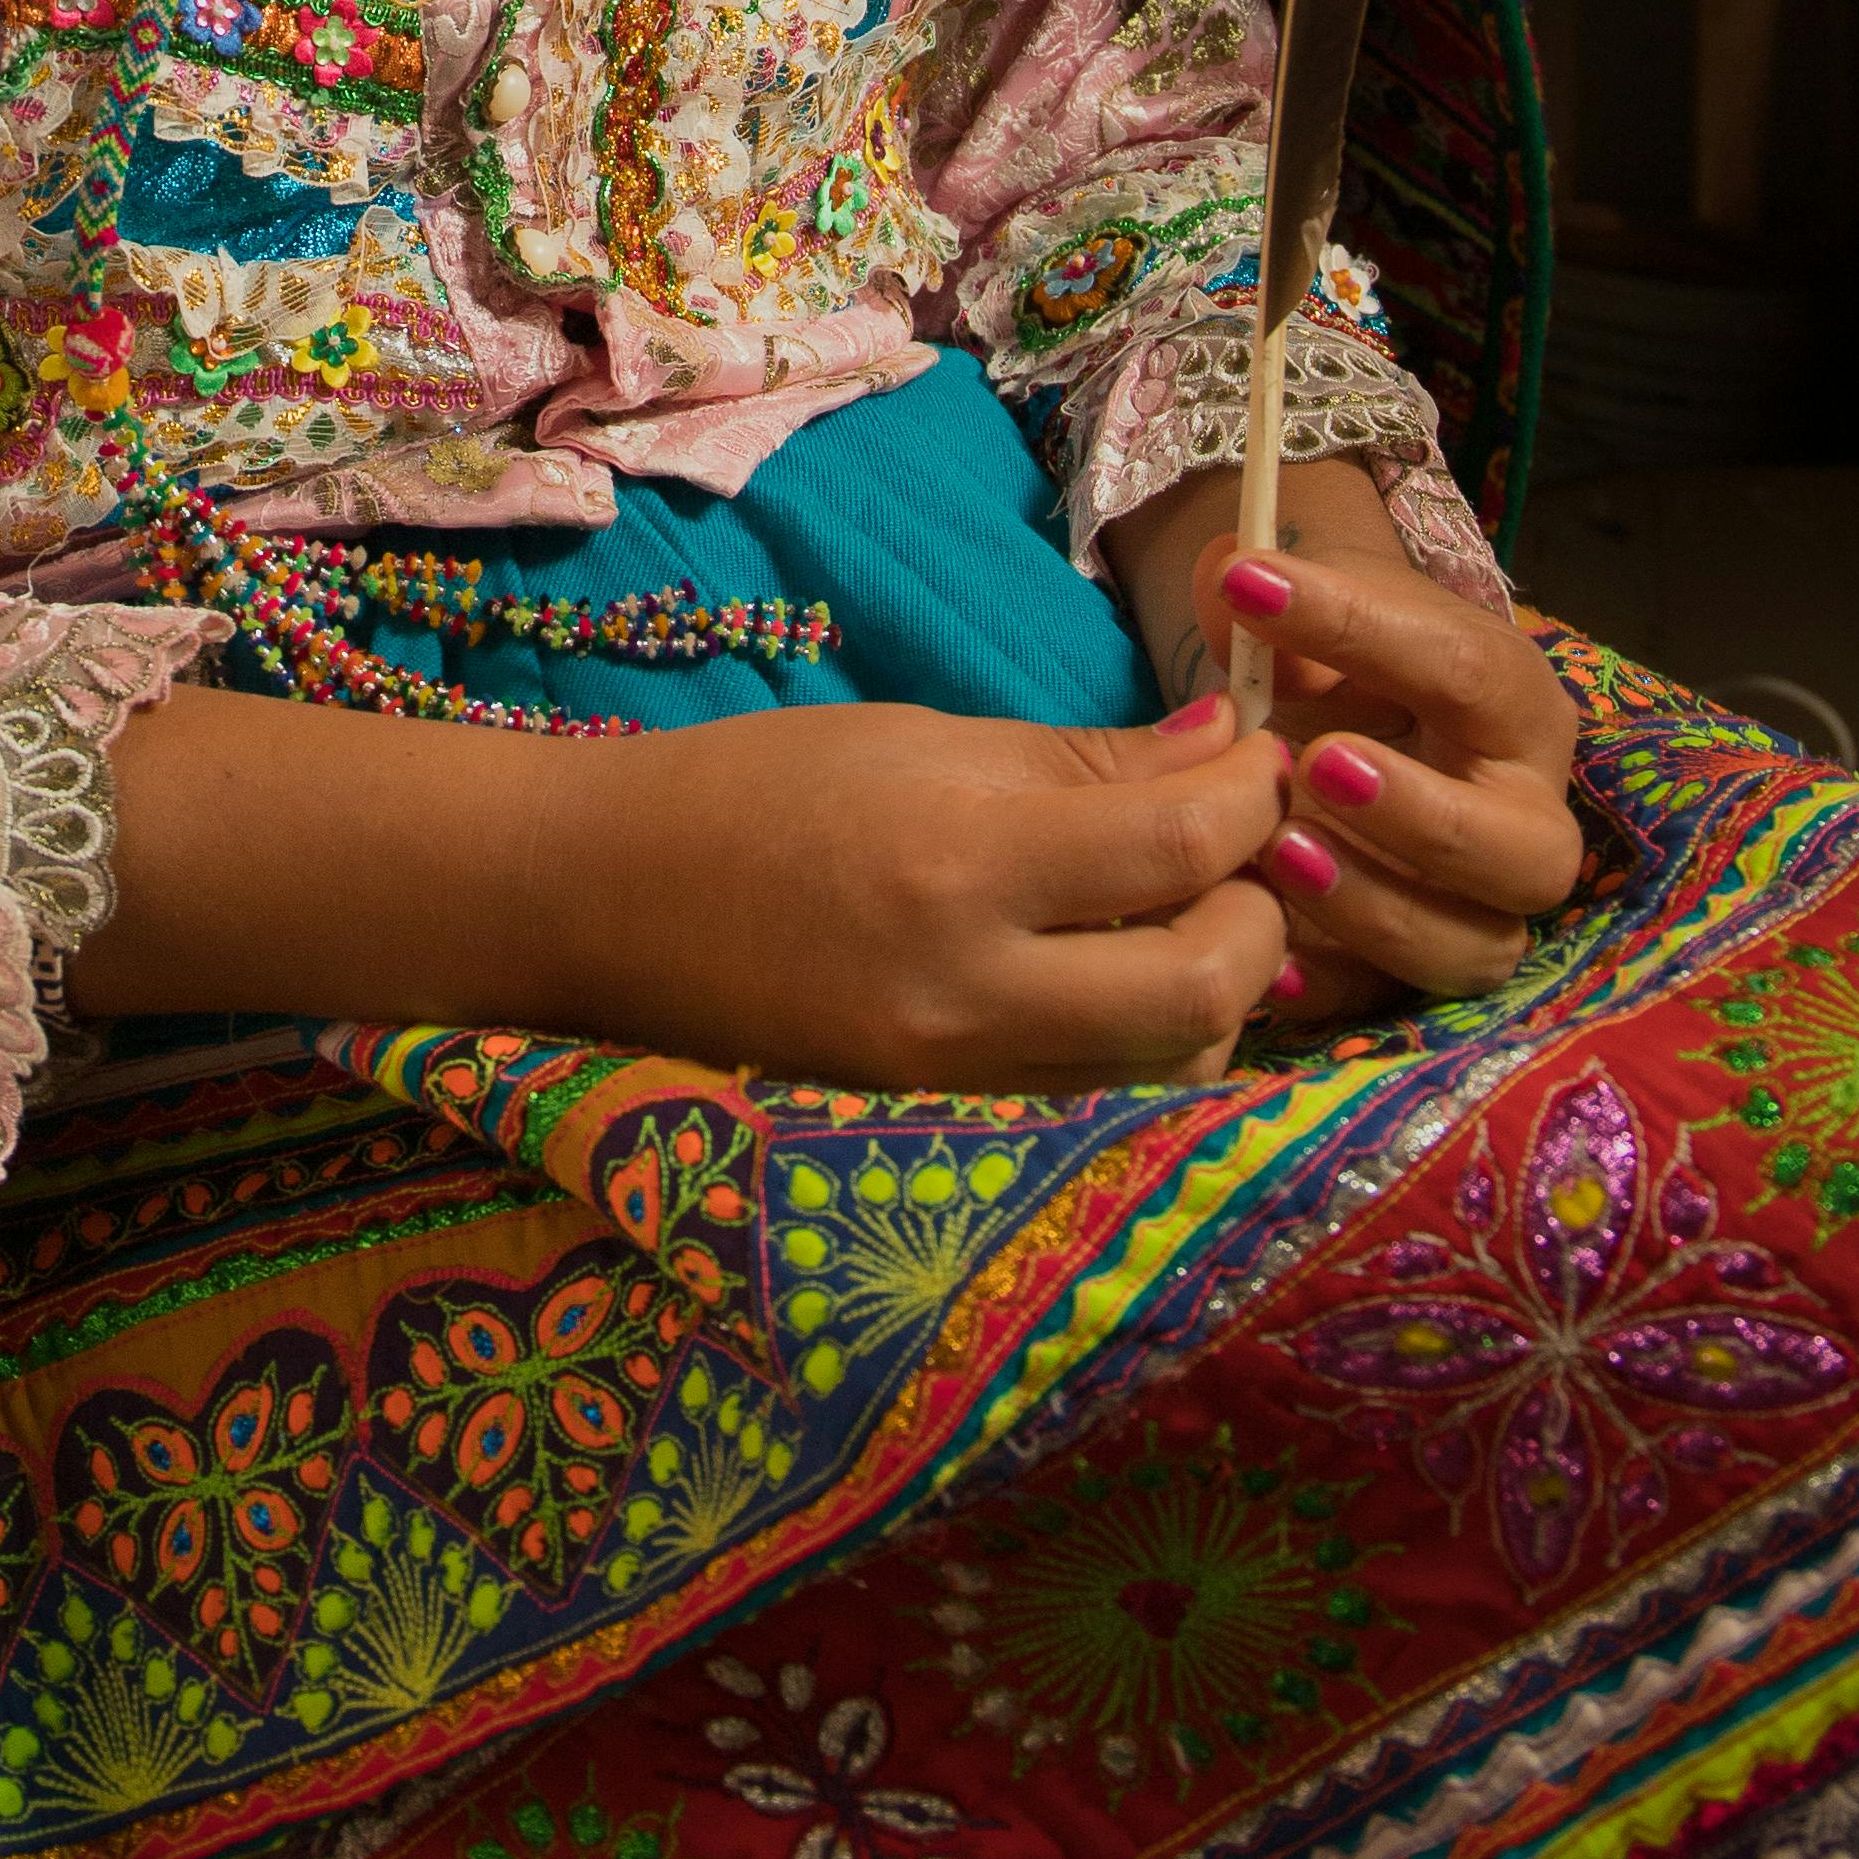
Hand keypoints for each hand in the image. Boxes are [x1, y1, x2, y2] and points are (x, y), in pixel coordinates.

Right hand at [79, 678, 1301, 1093]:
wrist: (600, 904)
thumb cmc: (755, 791)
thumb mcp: (922, 738)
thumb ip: (1085, 760)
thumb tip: (1230, 753)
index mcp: (962, 857)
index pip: (1182, 843)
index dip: (1252, 798)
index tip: (1256, 759)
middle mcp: (972, 986)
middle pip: (1208, 986)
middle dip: (1258, 911)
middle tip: (1240, 848)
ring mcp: (958, 1075)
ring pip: (1170, 1059)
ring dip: (1215, 987)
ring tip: (1184, 910)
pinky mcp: (945, 1120)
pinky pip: (1099, 1092)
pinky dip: (1145, 1038)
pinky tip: (1119, 971)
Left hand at [1188, 532, 1581, 1010]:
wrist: (1314, 735)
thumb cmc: (1327, 670)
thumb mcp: (1311, 616)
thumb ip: (1270, 592)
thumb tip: (1230, 576)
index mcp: (1512, 705)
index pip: (1468, 670)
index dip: (1363, 628)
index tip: (1252, 587)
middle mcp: (1521, 816)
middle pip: (1526, 849)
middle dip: (1428, 817)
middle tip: (1319, 765)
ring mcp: (1476, 909)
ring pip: (1473, 946)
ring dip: (1378, 907)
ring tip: (1281, 852)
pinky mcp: (1412, 975)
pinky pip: (1388, 1005)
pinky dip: (1329, 985)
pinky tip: (1266, 961)